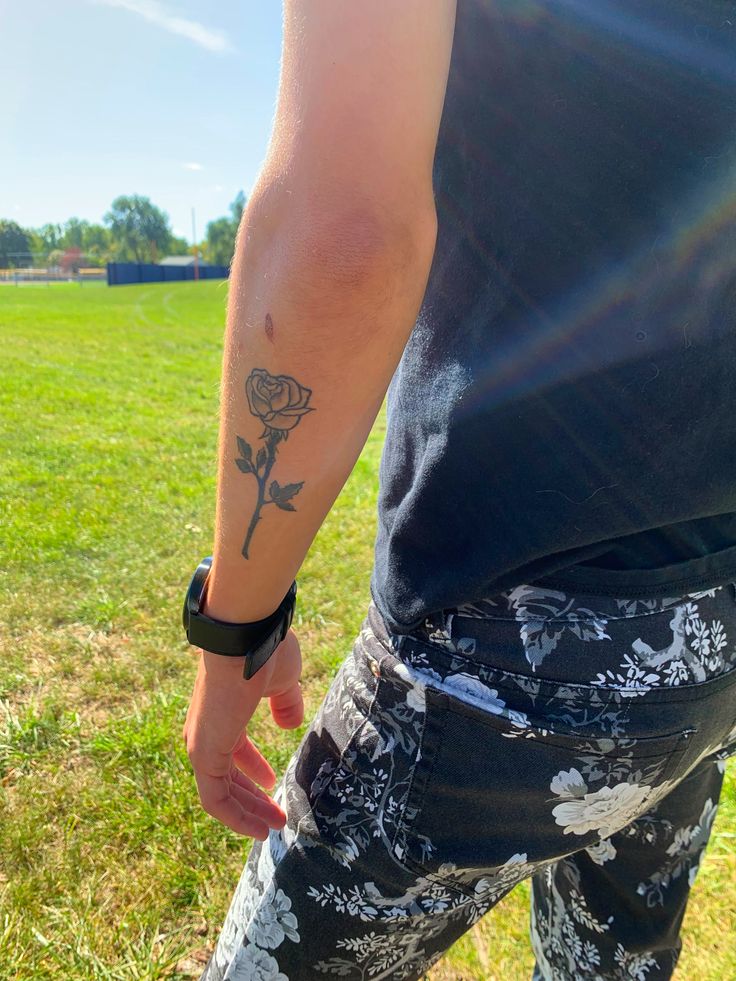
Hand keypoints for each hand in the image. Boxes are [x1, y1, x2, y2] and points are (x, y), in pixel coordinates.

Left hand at [182, 628, 304, 836]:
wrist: (246, 638)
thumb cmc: (265, 653)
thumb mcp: (283, 682)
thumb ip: (285, 704)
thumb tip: (289, 725)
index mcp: (223, 713)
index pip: (235, 749)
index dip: (254, 769)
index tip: (273, 783)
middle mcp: (207, 731)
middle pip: (228, 776)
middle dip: (252, 798)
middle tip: (276, 816)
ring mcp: (202, 744)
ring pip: (220, 793)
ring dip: (247, 813)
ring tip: (273, 827)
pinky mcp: (204, 755)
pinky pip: (216, 799)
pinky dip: (235, 817)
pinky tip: (259, 828)